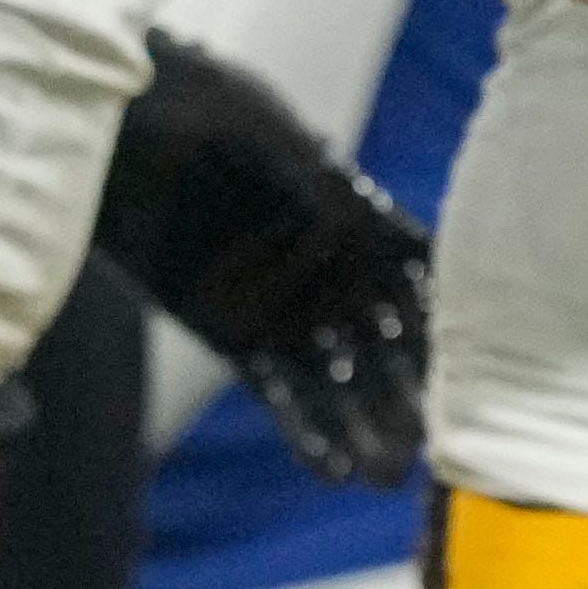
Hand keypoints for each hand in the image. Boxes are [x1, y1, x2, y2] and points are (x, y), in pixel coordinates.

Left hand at [91, 31, 431, 485]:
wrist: (121, 125)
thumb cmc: (199, 110)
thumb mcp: (263, 136)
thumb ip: (313, 183)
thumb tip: (358, 224)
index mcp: (358, 213)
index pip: (418, 282)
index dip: (442, 331)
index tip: (465, 377)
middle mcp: (332, 269)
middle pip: (386, 344)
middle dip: (408, 395)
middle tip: (428, 446)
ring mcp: (285, 306)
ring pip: (340, 379)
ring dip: (365, 427)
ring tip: (386, 478)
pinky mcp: (234, 335)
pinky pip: (279, 390)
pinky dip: (307, 430)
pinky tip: (332, 471)